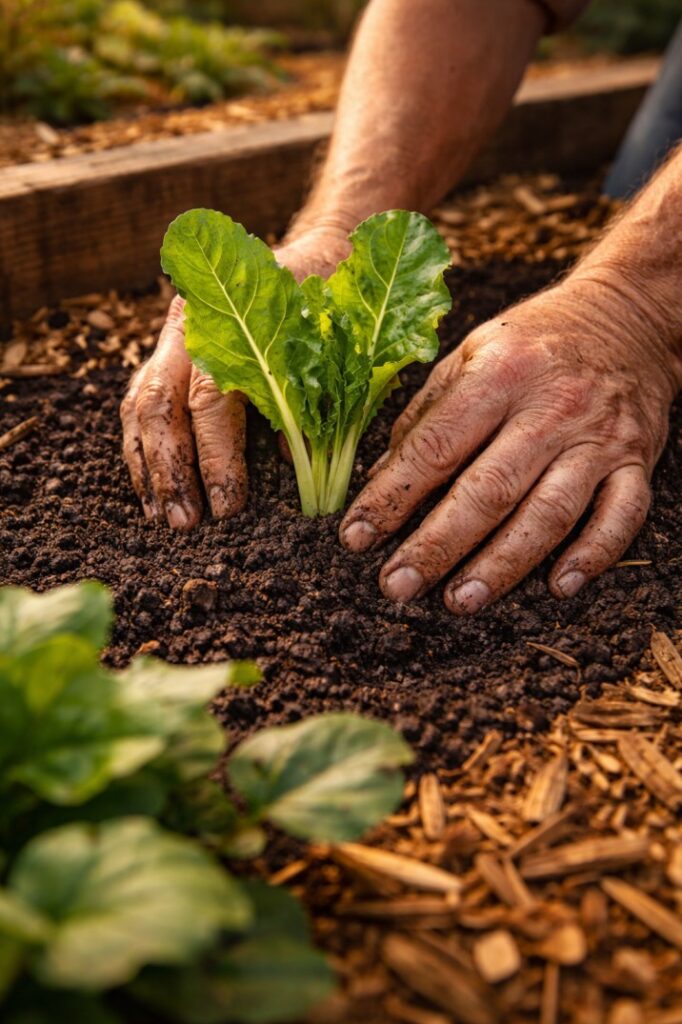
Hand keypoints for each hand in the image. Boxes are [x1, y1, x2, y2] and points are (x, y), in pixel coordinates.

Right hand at [120, 229, 350, 527]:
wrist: (318, 257)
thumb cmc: (335, 305)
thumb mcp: (339, 344)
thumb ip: (317, 394)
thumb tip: (291, 462)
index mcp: (235, 319)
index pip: (212, 397)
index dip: (217, 457)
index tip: (228, 507)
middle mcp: (192, 324)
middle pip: (163, 404)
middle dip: (172, 470)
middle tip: (186, 522)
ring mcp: (173, 338)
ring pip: (142, 405)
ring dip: (149, 467)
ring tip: (163, 517)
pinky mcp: (166, 355)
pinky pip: (139, 405)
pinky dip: (141, 451)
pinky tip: (151, 492)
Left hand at [339, 275, 677, 612]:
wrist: (629, 318)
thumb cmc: (535, 341)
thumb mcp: (472, 353)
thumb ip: (427, 415)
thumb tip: (380, 479)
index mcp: (500, 374)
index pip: (436, 446)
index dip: (391, 496)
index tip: (356, 537)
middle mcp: (551, 408)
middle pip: (488, 489)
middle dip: (437, 544)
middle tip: (396, 584)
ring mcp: (598, 438)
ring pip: (549, 513)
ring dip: (502, 564)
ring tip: (459, 600)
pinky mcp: (637, 461)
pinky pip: (621, 515)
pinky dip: (593, 555)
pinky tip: (558, 587)